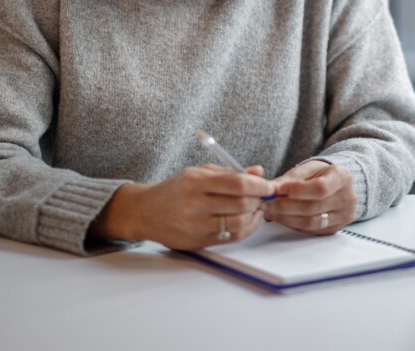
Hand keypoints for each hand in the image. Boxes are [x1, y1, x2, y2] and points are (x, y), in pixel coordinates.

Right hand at [92, 164, 273, 249]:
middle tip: (264, 197)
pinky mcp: (198, 241)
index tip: (269, 186)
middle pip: (240, 204)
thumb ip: (230, 172)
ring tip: (256, 209)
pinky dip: (245, 229)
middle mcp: (195, 204)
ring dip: (254, 216)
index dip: (259, 186)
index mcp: (196, 182)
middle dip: (258, 200)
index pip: (237, 184)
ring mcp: (196, 225)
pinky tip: (247, 221)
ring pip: (238, 223)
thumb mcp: (199, 173)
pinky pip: (230, 237)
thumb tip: (259, 173)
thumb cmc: (176, 189)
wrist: (145, 212)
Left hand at [263, 160, 356, 233]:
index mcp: (343, 177)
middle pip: (313, 207)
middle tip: (266, 204)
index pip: (320, 188)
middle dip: (285, 206)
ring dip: (286, 218)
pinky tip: (282, 218)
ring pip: (311, 222)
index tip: (279, 189)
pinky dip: (294, 224)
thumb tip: (270, 188)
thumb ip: (290, 179)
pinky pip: (311, 230)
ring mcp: (344, 216)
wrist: (337, 184)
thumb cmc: (321, 174)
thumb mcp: (308, 169)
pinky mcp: (335, 228)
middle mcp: (347, 198)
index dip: (298, 190)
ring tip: (271, 211)